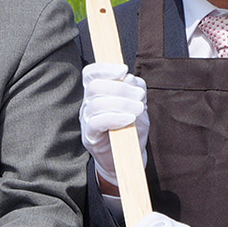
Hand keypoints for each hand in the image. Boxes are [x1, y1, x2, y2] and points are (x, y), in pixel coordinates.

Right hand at [81, 61, 147, 188]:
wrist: (129, 158)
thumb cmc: (132, 129)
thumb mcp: (138, 106)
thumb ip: (135, 90)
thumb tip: (129, 78)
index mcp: (96, 94)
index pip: (90, 74)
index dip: (104, 68)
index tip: (124, 69)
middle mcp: (88, 105)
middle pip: (95, 87)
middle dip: (120, 88)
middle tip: (140, 96)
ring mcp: (86, 121)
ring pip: (96, 103)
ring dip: (122, 103)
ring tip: (139, 109)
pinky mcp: (90, 137)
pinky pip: (97, 122)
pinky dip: (115, 117)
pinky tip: (129, 119)